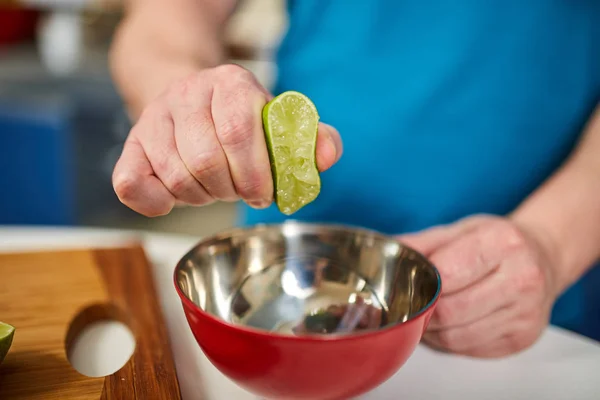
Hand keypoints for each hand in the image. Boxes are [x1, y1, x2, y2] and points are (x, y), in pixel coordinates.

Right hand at [112, 64, 342, 216]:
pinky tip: (176, 198)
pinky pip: (132, 185)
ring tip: (214, 187)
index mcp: (230, 83)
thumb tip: (327, 156)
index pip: (238, 132)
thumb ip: (307, 139)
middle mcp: (187, 94)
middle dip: (230, 190)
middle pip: (206, 161)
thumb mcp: (275, 121)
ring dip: (202, 196)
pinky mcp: (131, 144)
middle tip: (239, 191)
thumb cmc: (237, 119)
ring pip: (176, 177)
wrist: (187, 97)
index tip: (263, 193)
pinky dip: (157, 203)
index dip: (254, 173)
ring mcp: (154, 118)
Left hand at [398, 214, 559, 357]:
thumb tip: (386, 252)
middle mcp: (522, 279)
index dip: (421, 284)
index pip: (447, 275)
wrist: (543, 256)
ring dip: (433, 332)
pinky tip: (450, 325)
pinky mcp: (523, 339)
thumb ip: (421, 244)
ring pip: (457, 338)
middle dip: (424, 312)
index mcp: (503, 243)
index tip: (408, 284)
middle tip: (413, 304)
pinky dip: (450, 342)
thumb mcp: (460, 229)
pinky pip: (470, 350)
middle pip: (450, 312)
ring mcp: (526, 314)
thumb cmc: (498, 242)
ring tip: (427, 316)